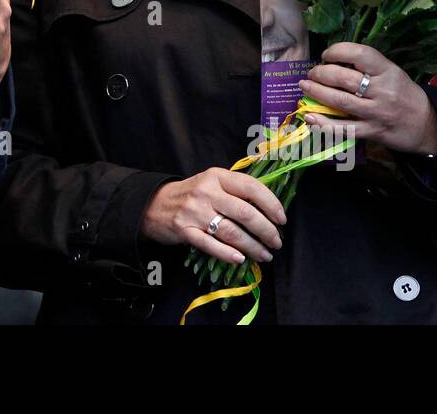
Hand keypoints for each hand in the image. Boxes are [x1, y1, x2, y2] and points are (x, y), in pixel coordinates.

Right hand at [140, 168, 285, 264]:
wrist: (154, 204)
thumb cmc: (191, 194)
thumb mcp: (212, 182)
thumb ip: (236, 190)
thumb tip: (270, 208)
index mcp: (217, 176)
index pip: (251, 187)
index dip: (271, 204)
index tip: (282, 219)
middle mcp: (206, 192)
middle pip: (245, 213)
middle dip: (266, 231)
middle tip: (276, 242)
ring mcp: (194, 212)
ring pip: (232, 232)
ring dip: (253, 247)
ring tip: (265, 255)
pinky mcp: (184, 230)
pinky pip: (211, 245)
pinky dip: (228, 254)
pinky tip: (240, 259)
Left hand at [299, 42, 436, 154]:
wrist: (428, 126)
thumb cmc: (405, 95)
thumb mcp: (393, 74)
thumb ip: (368, 68)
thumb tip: (335, 62)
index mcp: (388, 71)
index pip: (360, 54)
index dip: (338, 51)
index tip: (326, 54)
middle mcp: (383, 91)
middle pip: (344, 78)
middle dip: (321, 73)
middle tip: (312, 73)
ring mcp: (377, 113)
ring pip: (340, 101)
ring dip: (317, 93)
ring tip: (305, 87)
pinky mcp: (372, 132)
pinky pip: (344, 129)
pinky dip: (324, 123)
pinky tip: (310, 117)